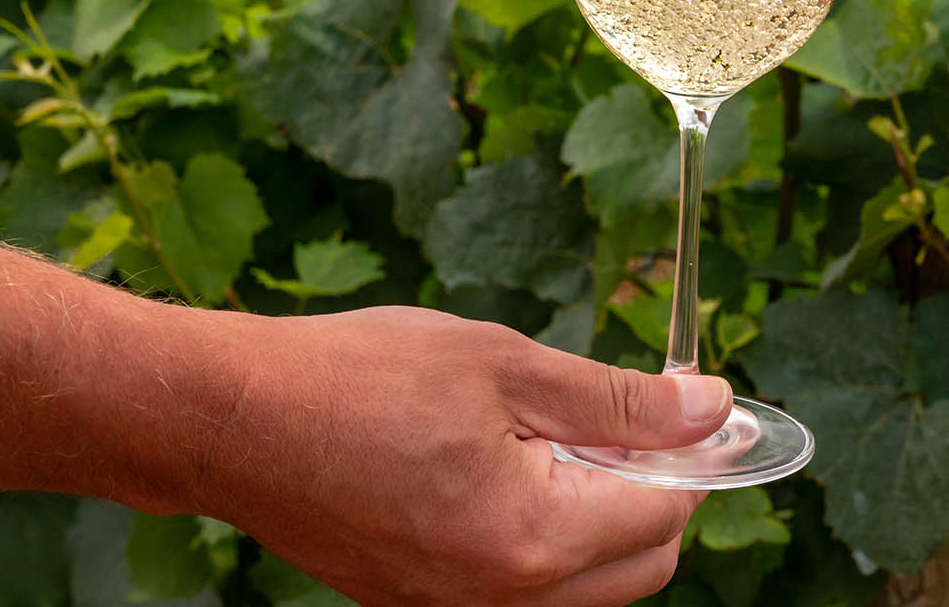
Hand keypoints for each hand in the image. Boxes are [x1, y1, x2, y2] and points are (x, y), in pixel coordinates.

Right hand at [197, 306, 733, 605]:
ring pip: (584, 589)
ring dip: (597, 519)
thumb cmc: (361, 377)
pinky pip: (522, 591)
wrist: (235, 421)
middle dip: (652, 494)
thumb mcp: (506, 365)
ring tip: (549, 436)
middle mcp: (501, 600)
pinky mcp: (422, 604)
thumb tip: (713, 409)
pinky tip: (503, 467)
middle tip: (615, 418)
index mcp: (532, 539)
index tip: (683, 400)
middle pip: (640, 568)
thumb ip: (618, 402)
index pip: (666, 514)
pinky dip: (541, 539)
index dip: (689, 452)